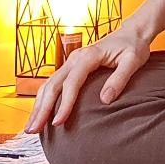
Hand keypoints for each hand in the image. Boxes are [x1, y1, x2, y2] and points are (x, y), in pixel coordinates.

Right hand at [21, 28, 150, 133]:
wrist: (131, 33)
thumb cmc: (133, 47)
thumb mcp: (132, 61)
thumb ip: (120, 79)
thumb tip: (104, 100)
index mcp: (88, 56)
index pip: (71, 83)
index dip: (64, 104)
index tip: (58, 123)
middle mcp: (75, 58)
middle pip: (52, 84)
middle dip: (41, 108)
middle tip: (32, 130)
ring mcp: (71, 62)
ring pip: (48, 84)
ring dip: (38, 105)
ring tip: (31, 127)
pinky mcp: (72, 67)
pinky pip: (53, 84)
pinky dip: (44, 99)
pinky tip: (40, 113)